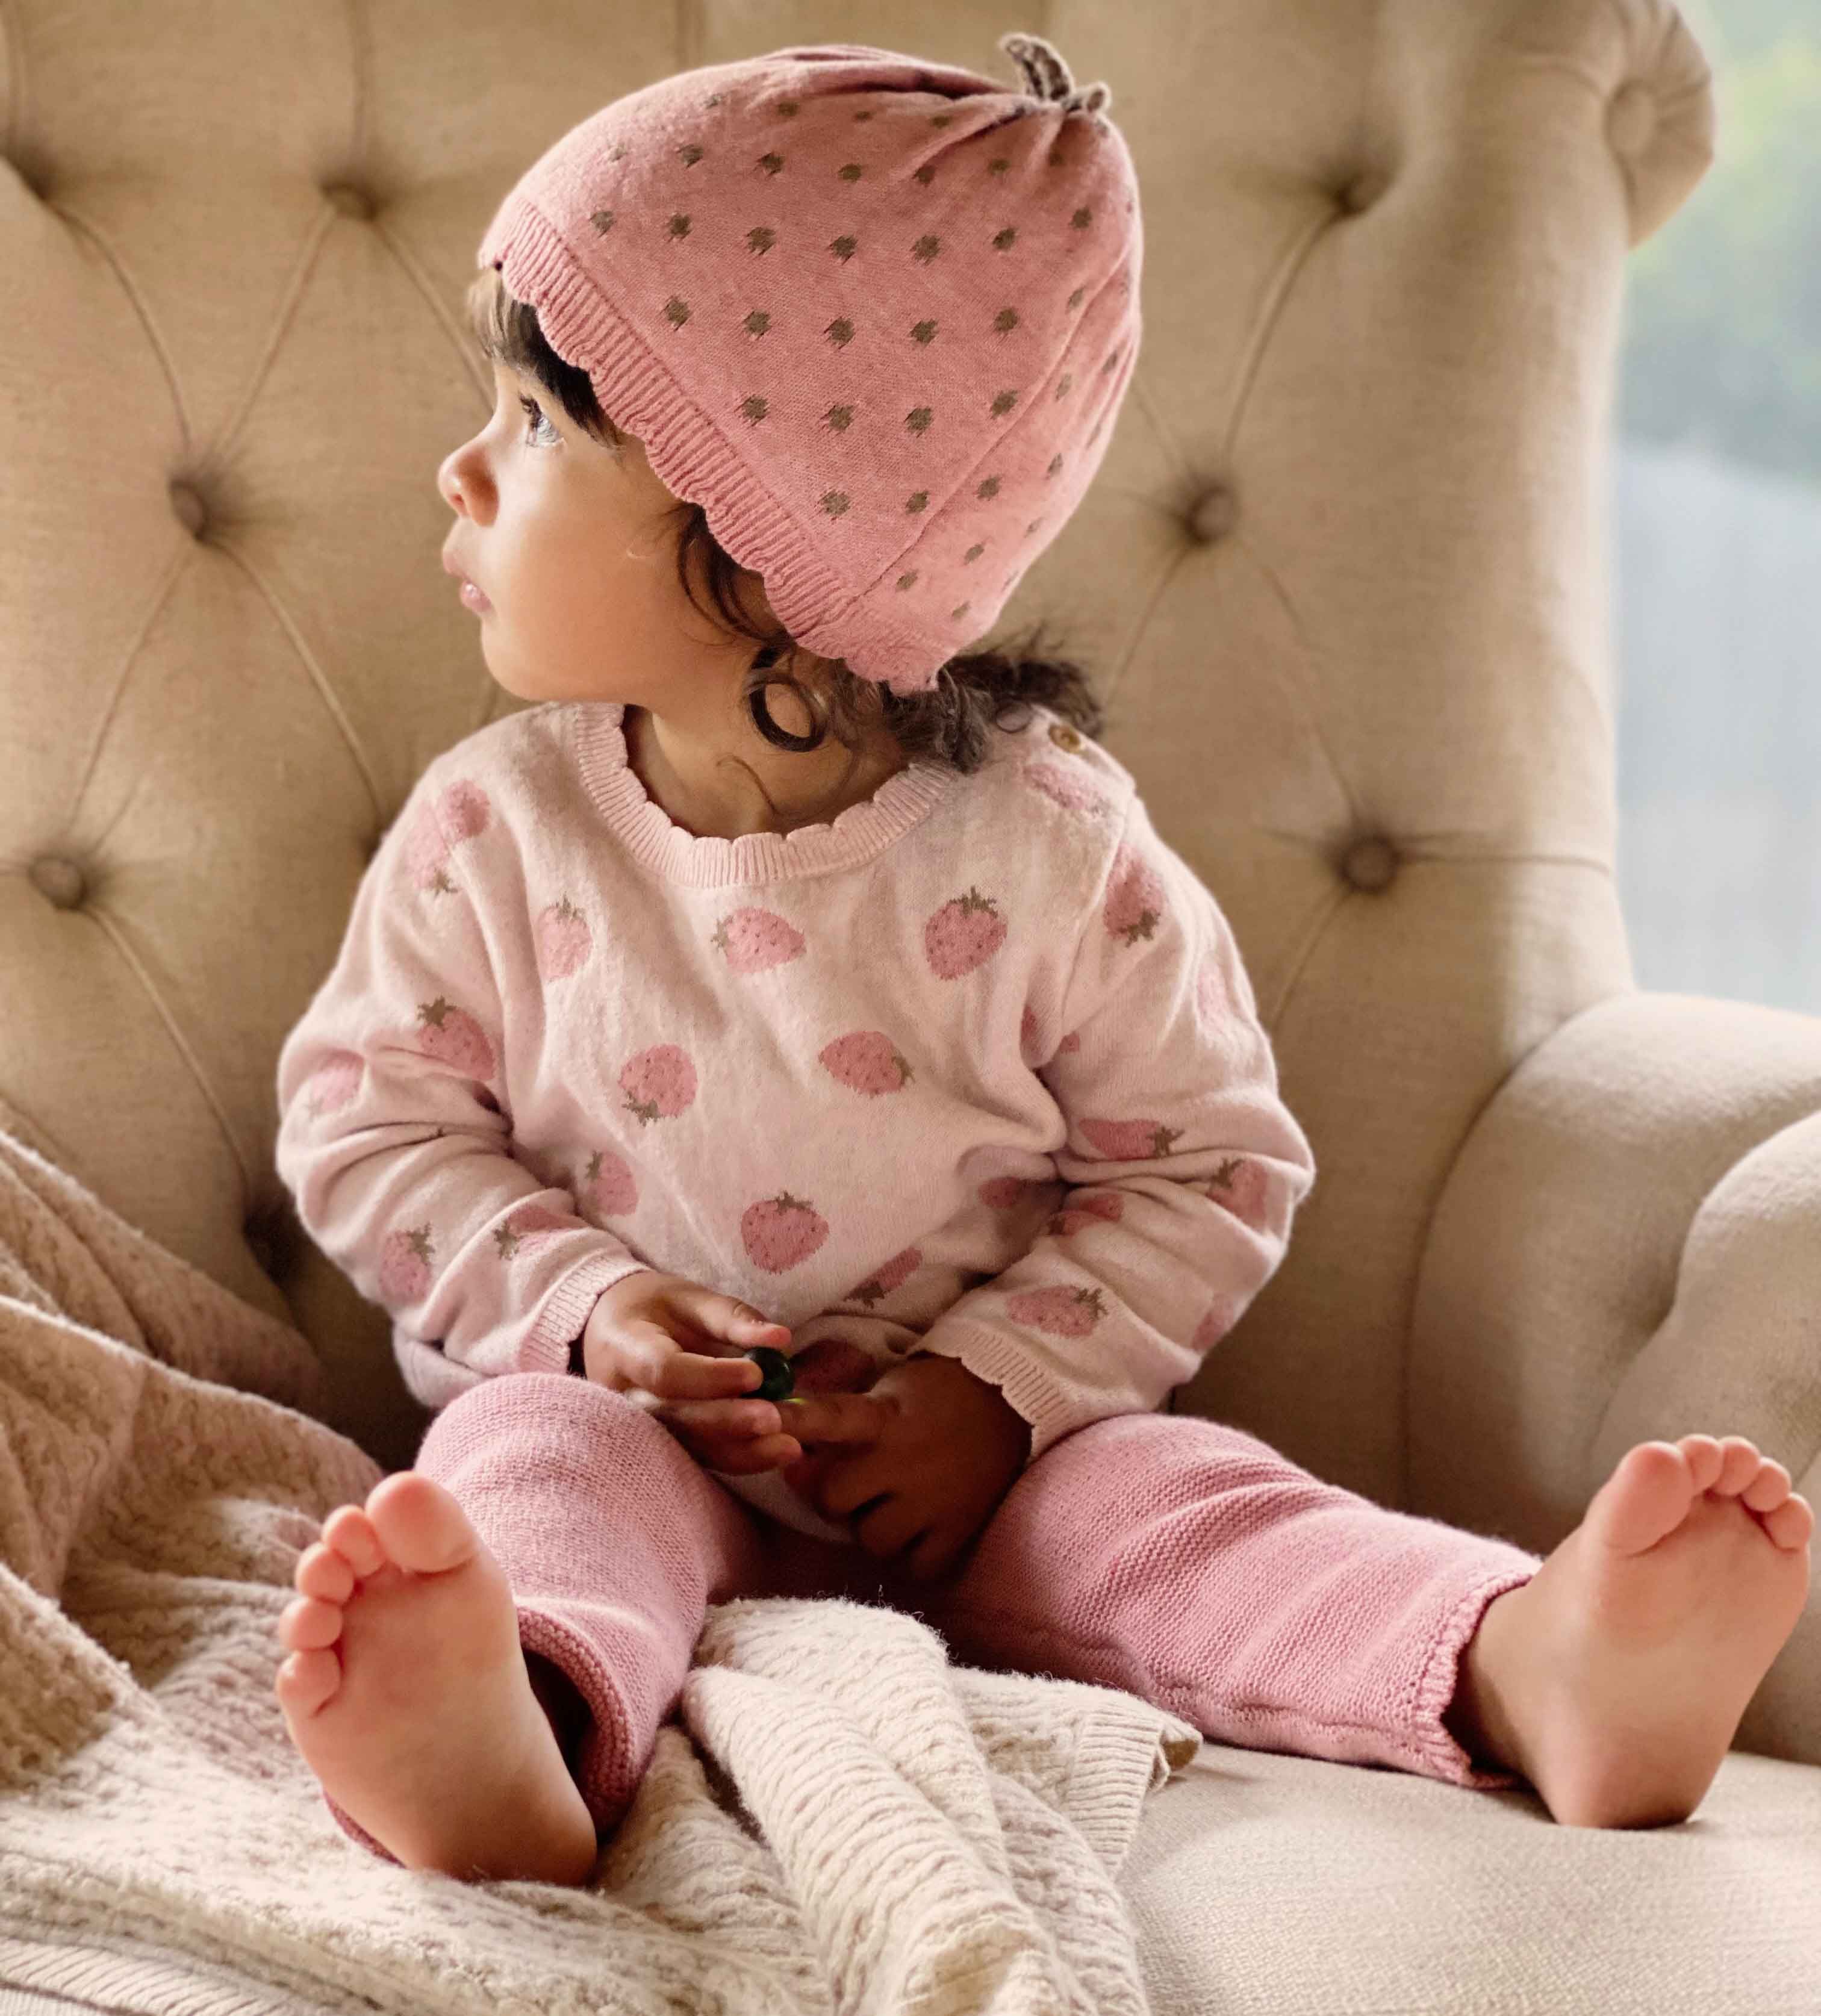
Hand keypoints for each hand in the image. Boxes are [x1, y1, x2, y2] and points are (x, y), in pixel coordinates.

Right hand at [577, 1271, 807, 1474]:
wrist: (609, 1329)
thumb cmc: (652, 1308)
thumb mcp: (687, 1297)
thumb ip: (731, 1317)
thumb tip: (780, 1340)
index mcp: (624, 1347)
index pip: (664, 1371)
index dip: (710, 1377)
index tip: (757, 1373)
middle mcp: (624, 1396)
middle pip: (675, 1418)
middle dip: (728, 1422)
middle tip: (776, 1419)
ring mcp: (637, 1426)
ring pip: (688, 1446)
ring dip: (741, 1451)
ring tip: (788, 1447)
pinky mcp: (659, 1443)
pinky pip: (698, 1455)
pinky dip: (739, 1457)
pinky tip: (776, 1453)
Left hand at [780, 1352, 1033, 1582]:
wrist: (1010, 1397)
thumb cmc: (936, 1392)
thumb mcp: (887, 1391)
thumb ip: (843, 1422)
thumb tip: (791, 1454)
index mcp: (881, 1417)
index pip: (828, 1417)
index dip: (794, 1421)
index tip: (765, 1419)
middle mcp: (902, 1459)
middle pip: (834, 1500)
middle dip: (837, 1498)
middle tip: (860, 1486)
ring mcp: (932, 1498)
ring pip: (871, 1539)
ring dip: (874, 1528)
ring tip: (896, 1506)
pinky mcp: (959, 1526)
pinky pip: (915, 1565)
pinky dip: (913, 1555)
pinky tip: (921, 1529)